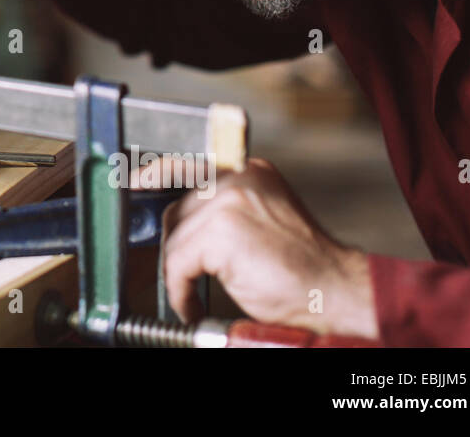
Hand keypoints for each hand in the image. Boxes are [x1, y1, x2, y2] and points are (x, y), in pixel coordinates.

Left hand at [161, 158, 376, 338]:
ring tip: (195, 294)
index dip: (156, 175)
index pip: (187, 165)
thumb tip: (180, 222)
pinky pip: (176, 264)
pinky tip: (193, 306)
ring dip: (180, 273)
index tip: (134, 183)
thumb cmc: (302, 269)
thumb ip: (225, 211)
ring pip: (175, 239)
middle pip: (178, 209)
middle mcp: (239, 177)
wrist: (336, 293)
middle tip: (183, 274)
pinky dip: (179, 290)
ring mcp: (229, 201)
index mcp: (250, 171)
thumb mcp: (261, 222)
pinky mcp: (220, 231)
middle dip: (176, 245)